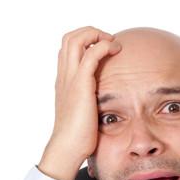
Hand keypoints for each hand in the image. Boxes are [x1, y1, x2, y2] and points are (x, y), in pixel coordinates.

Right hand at [38, 26, 121, 179]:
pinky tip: (116, 50)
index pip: (68, 49)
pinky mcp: (81, 84)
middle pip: (69, 38)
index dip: (85, 41)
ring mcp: (70, 78)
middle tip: (108, 41)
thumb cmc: (78, 137)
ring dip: (96, 34)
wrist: (67, 148)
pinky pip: (91, 54)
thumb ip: (90, 103)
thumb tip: (104, 105)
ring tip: (112, 43)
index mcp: (64, 81)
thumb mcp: (84, 113)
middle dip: (90, 32)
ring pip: (76, 40)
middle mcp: (64, 76)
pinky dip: (103, 45)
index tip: (103, 48)